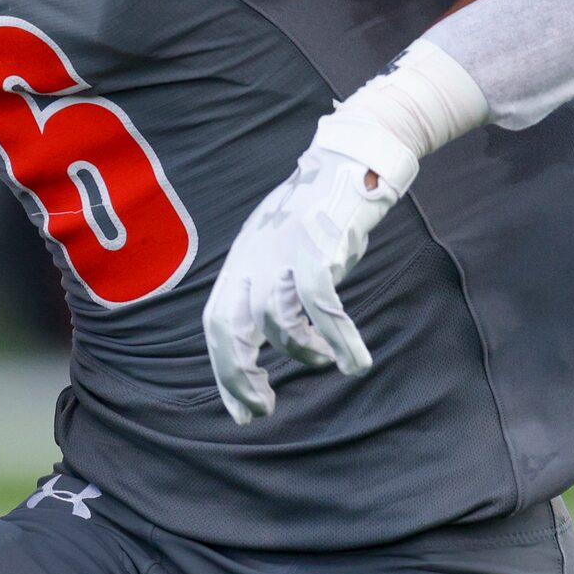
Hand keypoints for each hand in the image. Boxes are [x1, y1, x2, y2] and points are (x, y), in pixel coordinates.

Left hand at [200, 111, 418, 423]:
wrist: (348, 163)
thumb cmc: (317, 216)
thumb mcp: (280, 250)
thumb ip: (269, 288)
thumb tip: (267, 336)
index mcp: (241, 263)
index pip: (217, 324)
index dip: (225, 369)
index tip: (241, 408)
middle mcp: (254, 260)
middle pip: (231, 328)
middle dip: (240, 375)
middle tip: (260, 409)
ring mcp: (284, 254)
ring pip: (278, 321)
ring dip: (303, 353)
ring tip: (327, 361)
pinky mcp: (318, 250)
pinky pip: (324, 307)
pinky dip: (340, 339)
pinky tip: (356, 361)